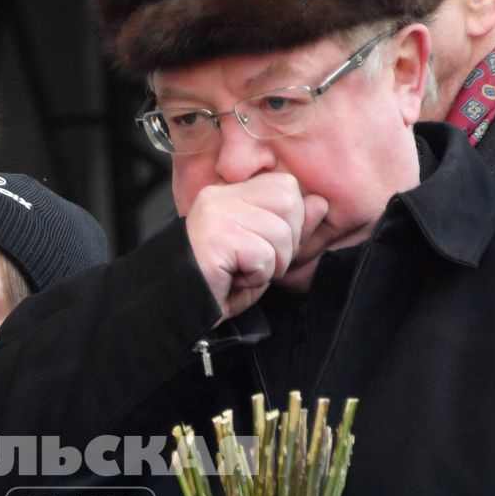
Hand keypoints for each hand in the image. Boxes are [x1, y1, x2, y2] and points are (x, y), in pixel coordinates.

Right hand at [184, 175, 331, 319]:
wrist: (174, 310)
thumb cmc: (215, 285)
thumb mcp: (262, 254)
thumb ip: (292, 228)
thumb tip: (320, 203)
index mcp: (228, 194)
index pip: (284, 186)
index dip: (291, 221)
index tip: (267, 248)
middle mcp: (220, 196)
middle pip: (289, 200)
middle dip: (286, 242)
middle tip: (258, 264)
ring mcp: (216, 214)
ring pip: (280, 232)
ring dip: (271, 265)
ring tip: (242, 273)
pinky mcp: (216, 238)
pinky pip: (263, 256)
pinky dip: (255, 277)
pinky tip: (232, 280)